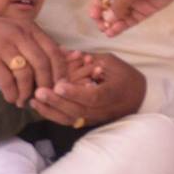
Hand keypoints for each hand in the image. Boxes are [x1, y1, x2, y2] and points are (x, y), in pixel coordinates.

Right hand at [0, 5, 65, 104]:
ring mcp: (2, 46)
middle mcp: (18, 35)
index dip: (60, 72)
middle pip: (42, 65)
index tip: (59, 87)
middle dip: (45, 86)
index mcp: (29, 28)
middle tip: (42, 97)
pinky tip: (10, 97)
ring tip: (23, 100)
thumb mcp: (17, 29)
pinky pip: (6, 81)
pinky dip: (11, 93)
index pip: (53, 52)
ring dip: (26, 92)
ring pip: (25, 74)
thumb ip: (35, 43)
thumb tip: (60, 63)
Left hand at [30, 54, 145, 128]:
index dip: (75, 93)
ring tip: (34, 100)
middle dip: (56, 102)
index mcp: (112, 93)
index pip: (92, 97)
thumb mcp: (110, 62)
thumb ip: (87, 59)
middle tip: (39, 92)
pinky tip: (39, 107)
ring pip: (71, 119)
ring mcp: (95, 118)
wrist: (140, 98)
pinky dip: (53, 115)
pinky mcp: (88, 122)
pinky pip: (69, 121)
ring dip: (51, 111)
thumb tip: (60, 51)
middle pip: (77, 111)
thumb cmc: (124, 76)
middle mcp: (103, 110)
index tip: (59, 86)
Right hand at [89, 0, 173, 35]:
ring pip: (120, 16)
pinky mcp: (144, 10)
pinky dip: (123, 26)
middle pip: (109, 8)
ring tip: (107, 32)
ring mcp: (134, 2)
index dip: (96, 6)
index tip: (94, 17)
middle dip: (104, 18)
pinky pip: (130, 20)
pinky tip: (115, 31)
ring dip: (113, 24)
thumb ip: (117, 5)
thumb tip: (109, 19)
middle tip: (101, 27)